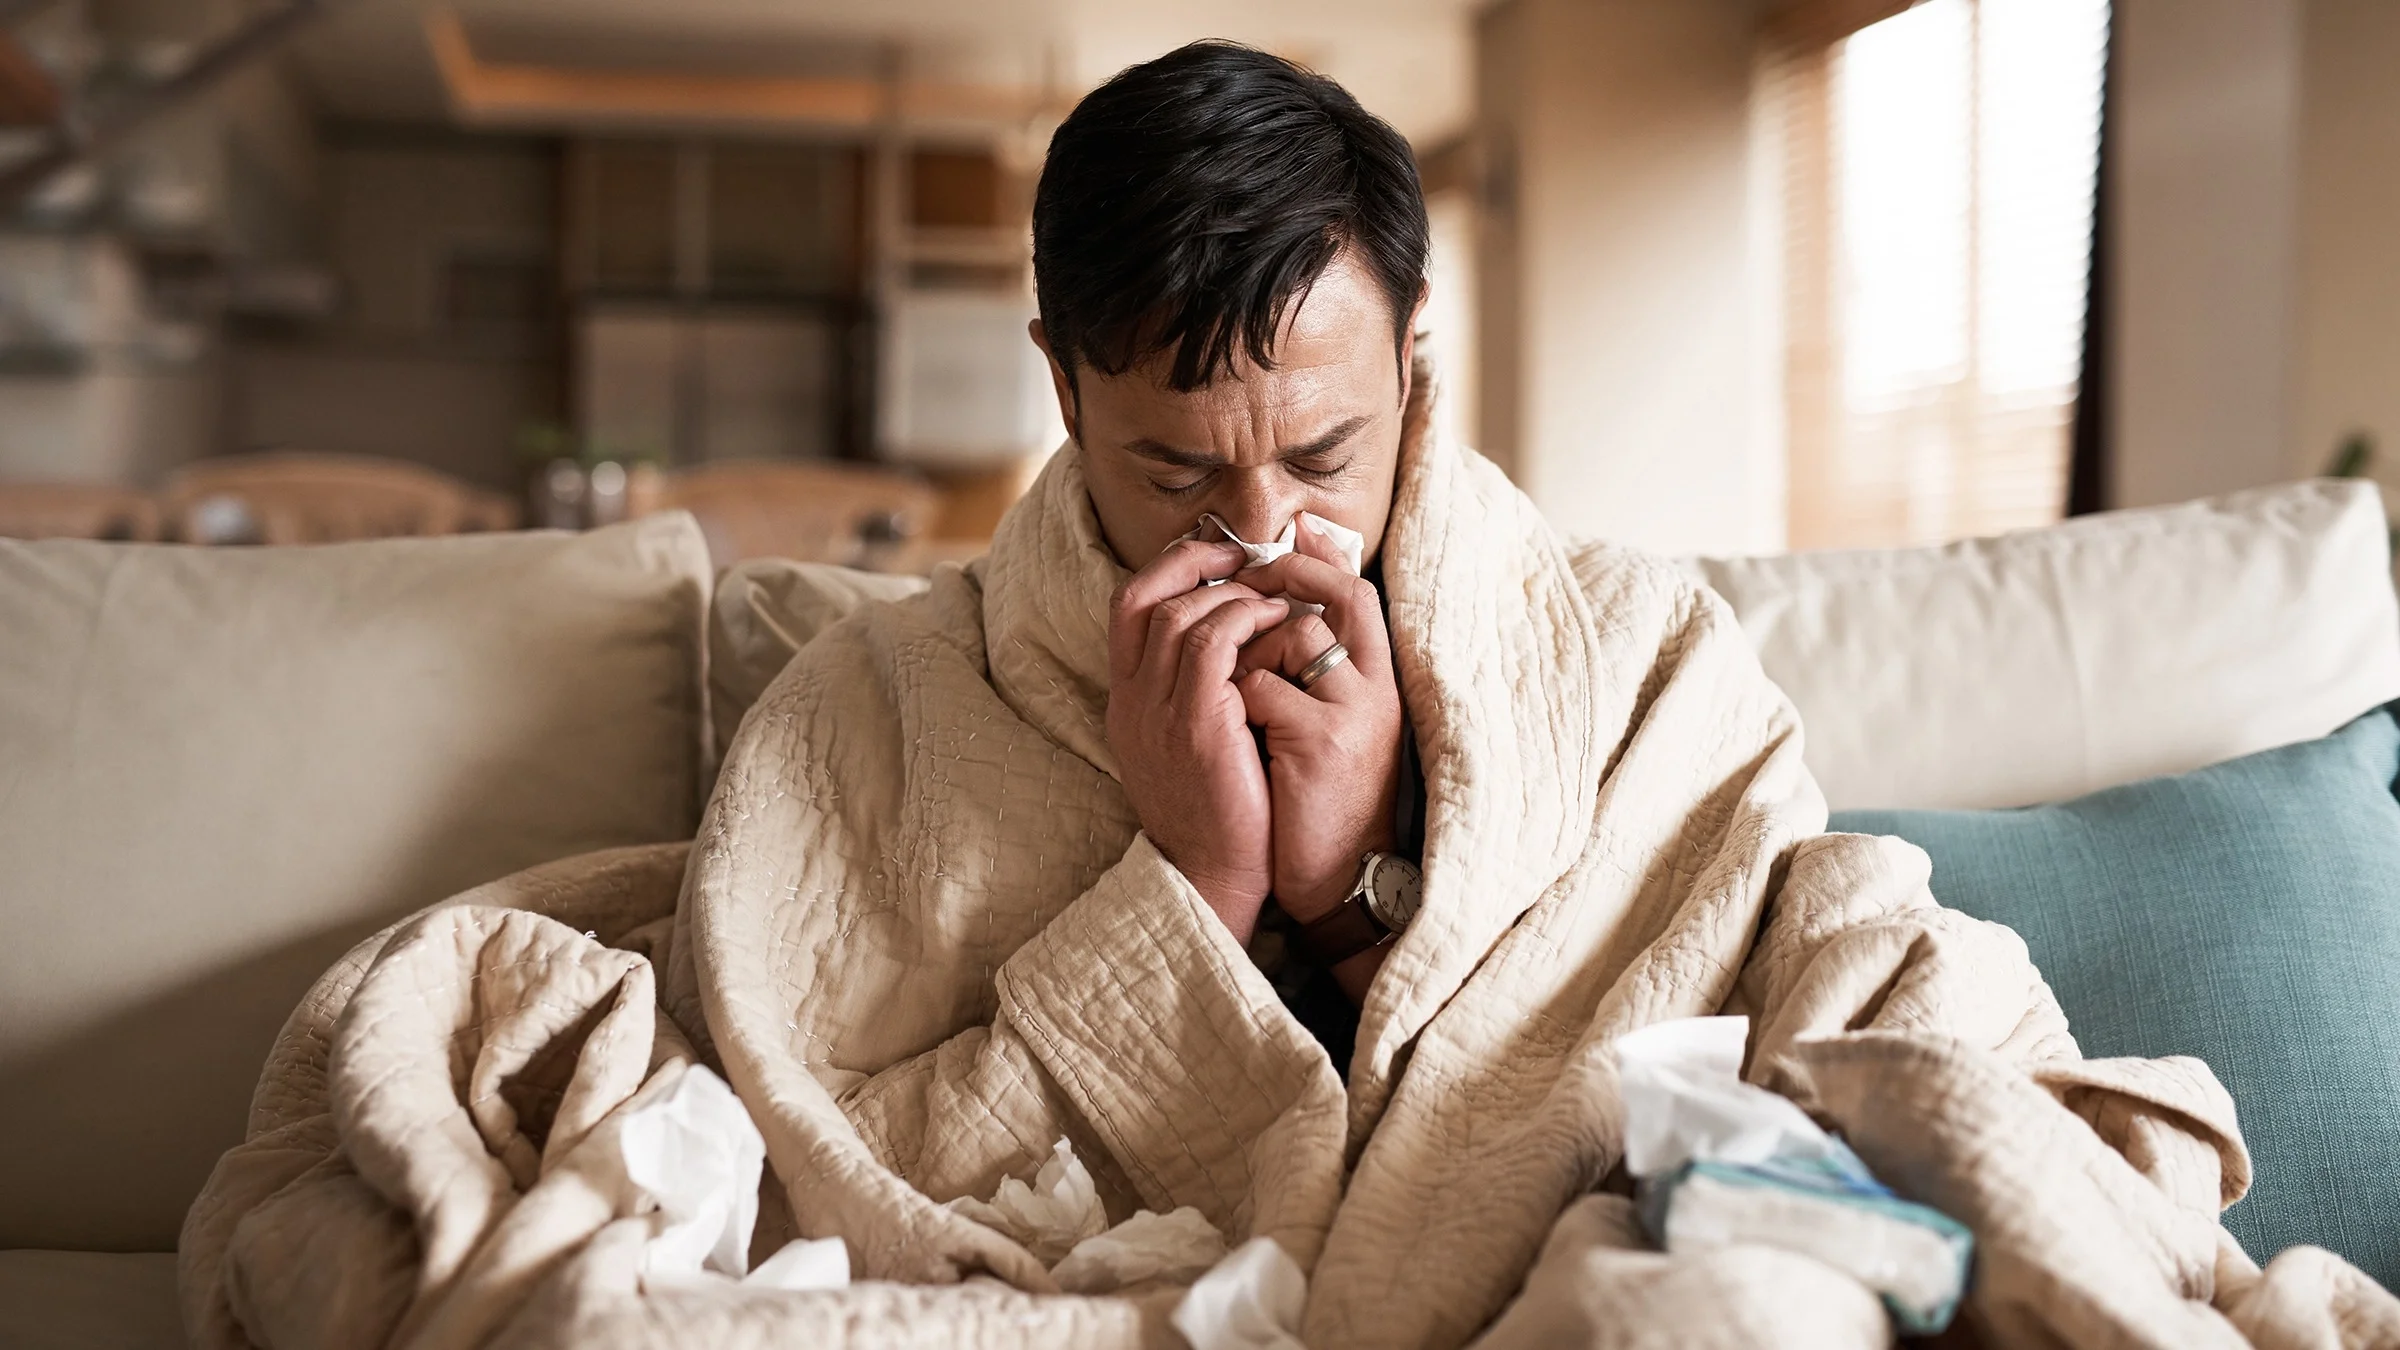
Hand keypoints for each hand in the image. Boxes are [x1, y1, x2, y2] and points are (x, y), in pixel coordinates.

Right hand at [1106, 537, 1293, 941]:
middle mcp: (1130, 700)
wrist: (1215, 877)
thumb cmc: (1220, 812)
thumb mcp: (1191, 744)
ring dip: (1232, 592)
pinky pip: (1213, 640)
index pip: (1126, 607)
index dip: (1167, 569)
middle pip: (1145, 597)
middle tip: (1248, 559)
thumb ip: (1196, 692)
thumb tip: (1232, 639)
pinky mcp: (1194, 722)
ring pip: (1180, 613)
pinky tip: (1279, 622)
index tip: (1215, 558)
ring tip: (1273, 594)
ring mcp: (1156, 711)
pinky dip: (1246, 618)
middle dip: (1198, 564)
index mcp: (1126, 703)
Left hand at [1232, 518, 1403, 925]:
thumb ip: (1316, 673)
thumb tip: (1277, 612)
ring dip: (1249, 657)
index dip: (1322, 562)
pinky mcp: (1321, 740)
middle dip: (1280, 593)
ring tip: (1234, 694)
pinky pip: (1260, 685)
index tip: (1287, 541)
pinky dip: (1235, 701)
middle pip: (1337, 601)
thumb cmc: (1320, 803)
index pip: (1359, 594)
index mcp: (1380, 684)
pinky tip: (1234, 731)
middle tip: (1238, 600)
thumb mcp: (1332, 729)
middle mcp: (1377, 690)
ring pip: (1293, 637)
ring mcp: (1352, 712)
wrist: (1337, 879)